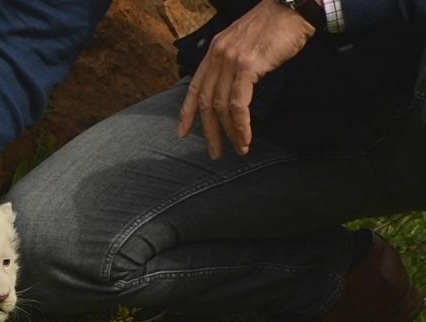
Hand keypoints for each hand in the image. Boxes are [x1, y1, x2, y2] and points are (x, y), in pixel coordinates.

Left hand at [177, 0, 316, 157]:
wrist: (294, 7)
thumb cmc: (275, 26)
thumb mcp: (245, 43)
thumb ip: (233, 63)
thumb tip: (232, 91)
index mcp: (214, 51)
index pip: (194, 86)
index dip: (187, 112)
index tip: (183, 133)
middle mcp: (218, 56)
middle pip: (205, 102)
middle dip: (209, 131)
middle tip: (214, 153)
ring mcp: (230, 61)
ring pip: (221, 106)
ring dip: (229, 132)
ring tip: (238, 149)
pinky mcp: (247, 66)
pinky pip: (238, 103)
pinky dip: (241, 124)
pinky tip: (245, 137)